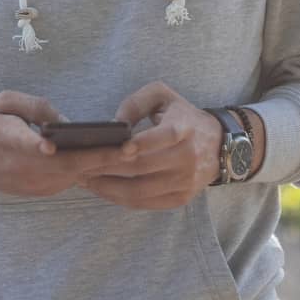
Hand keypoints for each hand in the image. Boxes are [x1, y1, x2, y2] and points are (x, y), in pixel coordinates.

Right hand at [0, 91, 130, 198]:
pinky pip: (69, 181)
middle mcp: (22, 166)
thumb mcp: (5, 102)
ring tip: (129, 151)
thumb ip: (36, 106)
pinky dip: (89, 171)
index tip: (49, 146)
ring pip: (73, 176)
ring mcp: (32, 184)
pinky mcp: (40, 192)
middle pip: (64, 165)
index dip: (38, 146)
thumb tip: (66, 122)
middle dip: (99, 157)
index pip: (24, 145)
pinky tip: (111, 160)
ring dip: (100, 166)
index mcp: (7, 139)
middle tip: (129, 148)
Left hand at [79, 81, 222, 210]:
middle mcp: (187, 157)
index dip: (143, 143)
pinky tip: (102, 190)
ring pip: (141, 190)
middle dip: (107, 167)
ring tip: (84, 179)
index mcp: (185, 127)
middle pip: (143, 167)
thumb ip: (136, 102)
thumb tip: (115, 123)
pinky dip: (120, 199)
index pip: (166, 136)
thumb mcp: (163, 95)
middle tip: (80, 164)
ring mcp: (184, 181)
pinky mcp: (180, 198)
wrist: (219, 144)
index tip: (119, 147)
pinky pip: (145, 203)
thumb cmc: (182, 116)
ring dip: (108, 187)